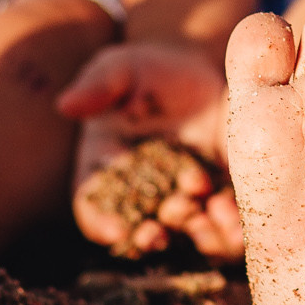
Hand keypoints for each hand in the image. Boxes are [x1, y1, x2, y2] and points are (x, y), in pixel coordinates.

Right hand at [61, 40, 243, 257]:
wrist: (200, 70)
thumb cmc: (147, 70)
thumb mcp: (120, 70)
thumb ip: (97, 86)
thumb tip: (66, 104)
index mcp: (103, 171)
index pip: (91, 206)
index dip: (101, 223)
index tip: (117, 230)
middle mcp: (139, 196)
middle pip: (141, 227)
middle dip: (156, 230)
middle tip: (175, 212)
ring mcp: (180, 201)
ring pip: (184, 234)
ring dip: (196, 233)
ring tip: (210, 214)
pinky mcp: (219, 198)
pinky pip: (222, 225)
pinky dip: (230, 228)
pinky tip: (238, 220)